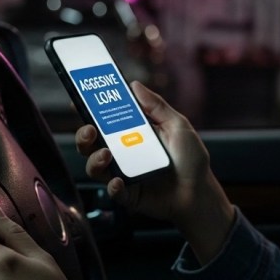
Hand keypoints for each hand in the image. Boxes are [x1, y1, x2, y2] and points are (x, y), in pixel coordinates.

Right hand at [77, 81, 233, 262]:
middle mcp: (122, 153)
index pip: (104, 120)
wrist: (200, 193)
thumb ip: (156, 106)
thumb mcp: (178, 126)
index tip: (79, 99)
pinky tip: (119, 181)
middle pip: (91, 143)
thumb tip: (134, 85)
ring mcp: (122, 174)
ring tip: (105, 155)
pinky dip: (113, 186)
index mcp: (131, 133)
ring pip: (95, 167)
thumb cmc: (190, 159)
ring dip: (94, 159)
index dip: (89, 110)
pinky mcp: (128, 194)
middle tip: (90, 129)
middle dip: (83, 135)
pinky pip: (113, 190)